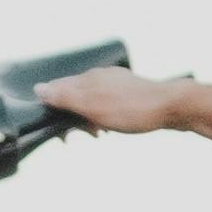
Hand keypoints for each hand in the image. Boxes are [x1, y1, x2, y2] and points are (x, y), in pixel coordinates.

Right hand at [41, 66, 191, 135]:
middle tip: (83, 135)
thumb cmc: (133, 109)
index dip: (55, 111)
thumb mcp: (93, 106)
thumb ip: (66, 98)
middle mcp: (101, 76)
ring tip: (98, 133)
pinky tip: (112, 127)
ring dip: (89, 119)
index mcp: (89, 78)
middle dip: (74, 118)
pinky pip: (108, 104)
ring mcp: (117, 83)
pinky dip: (104, 117)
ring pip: (92, 101)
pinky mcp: (131, 92)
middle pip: (75, 96)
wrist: (173, 107)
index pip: (59, 89)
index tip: (63, 133)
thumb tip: (38, 90)